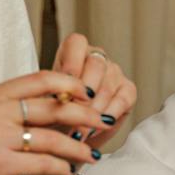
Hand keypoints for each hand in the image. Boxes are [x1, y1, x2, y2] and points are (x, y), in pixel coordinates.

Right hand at [0, 72, 107, 174]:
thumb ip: (13, 108)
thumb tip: (56, 100)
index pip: (40, 78)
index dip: (70, 83)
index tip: (89, 93)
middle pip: (53, 106)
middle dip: (84, 115)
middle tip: (101, 123)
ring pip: (53, 137)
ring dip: (78, 147)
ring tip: (92, 155)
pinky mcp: (0, 164)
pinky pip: (43, 163)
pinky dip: (61, 167)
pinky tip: (70, 171)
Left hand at [49, 32, 136, 148]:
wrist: (70, 128)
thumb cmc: (55, 108)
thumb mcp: (47, 97)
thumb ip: (53, 92)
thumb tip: (60, 100)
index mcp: (73, 49)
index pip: (77, 44)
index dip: (71, 65)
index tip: (63, 89)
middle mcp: (96, 56)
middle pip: (96, 66)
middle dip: (83, 94)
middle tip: (71, 115)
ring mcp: (114, 72)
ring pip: (107, 86)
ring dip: (93, 111)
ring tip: (79, 130)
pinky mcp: (128, 90)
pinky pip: (122, 100)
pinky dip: (109, 116)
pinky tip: (96, 127)